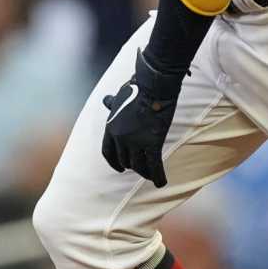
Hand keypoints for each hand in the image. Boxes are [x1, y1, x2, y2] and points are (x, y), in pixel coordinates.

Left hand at [100, 51, 187, 186]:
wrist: (153, 85)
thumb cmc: (137, 87)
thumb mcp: (119, 96)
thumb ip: (113, 103)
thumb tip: (106, 100)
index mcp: (110, 127)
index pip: (108, 152)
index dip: (113, 162)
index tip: (119, 168)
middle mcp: (120, 137)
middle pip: (125, 160)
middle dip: (132, 166)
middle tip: (141, 169)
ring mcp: (136, 141)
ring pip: (139, 165)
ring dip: (145, 173)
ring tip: (151, 176)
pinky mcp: (152, 143)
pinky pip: (154, 165)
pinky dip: (158, 176)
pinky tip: (161, 183)